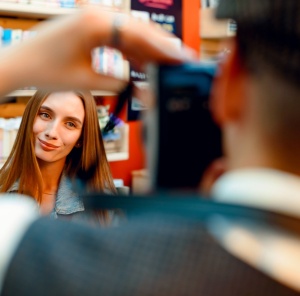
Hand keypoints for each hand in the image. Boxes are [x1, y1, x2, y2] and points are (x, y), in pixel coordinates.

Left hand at [0, 7, 196, 96]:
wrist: (19, 64)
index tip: (181, 57)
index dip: (163, 48)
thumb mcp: (86, 81)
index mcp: (95, 23)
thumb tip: (139, 88)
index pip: (140, 34)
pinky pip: (117, 38)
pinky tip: (141, 64)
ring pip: (130, 34)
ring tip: (165, 66)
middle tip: (180, 60)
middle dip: (160, 47)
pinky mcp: (89, 27)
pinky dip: (131, 52)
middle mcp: (96, 15)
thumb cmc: (45, 71)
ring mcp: (92, 19)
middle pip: (138, 30)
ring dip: (147, 51)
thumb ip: (117, 83)